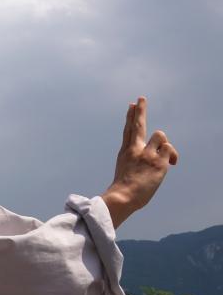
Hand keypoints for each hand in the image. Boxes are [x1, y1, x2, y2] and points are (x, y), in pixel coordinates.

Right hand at [102, 97, 177, 227]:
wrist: (123, 196)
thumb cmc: (125, 190)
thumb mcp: (127, 172)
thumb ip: (139, 161)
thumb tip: (158, 158)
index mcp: (126, 152)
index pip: (128, 130)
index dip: (130, 117)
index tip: (131, 105)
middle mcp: (135, 149)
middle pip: (138, 124)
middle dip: (140, 110)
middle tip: (141, 98)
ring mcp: (146, 153)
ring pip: (160, 135)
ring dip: (163, 145)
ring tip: (161, 159)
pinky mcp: (158, 161)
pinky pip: (169, 149)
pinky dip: (172, 155)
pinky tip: (169, 164)